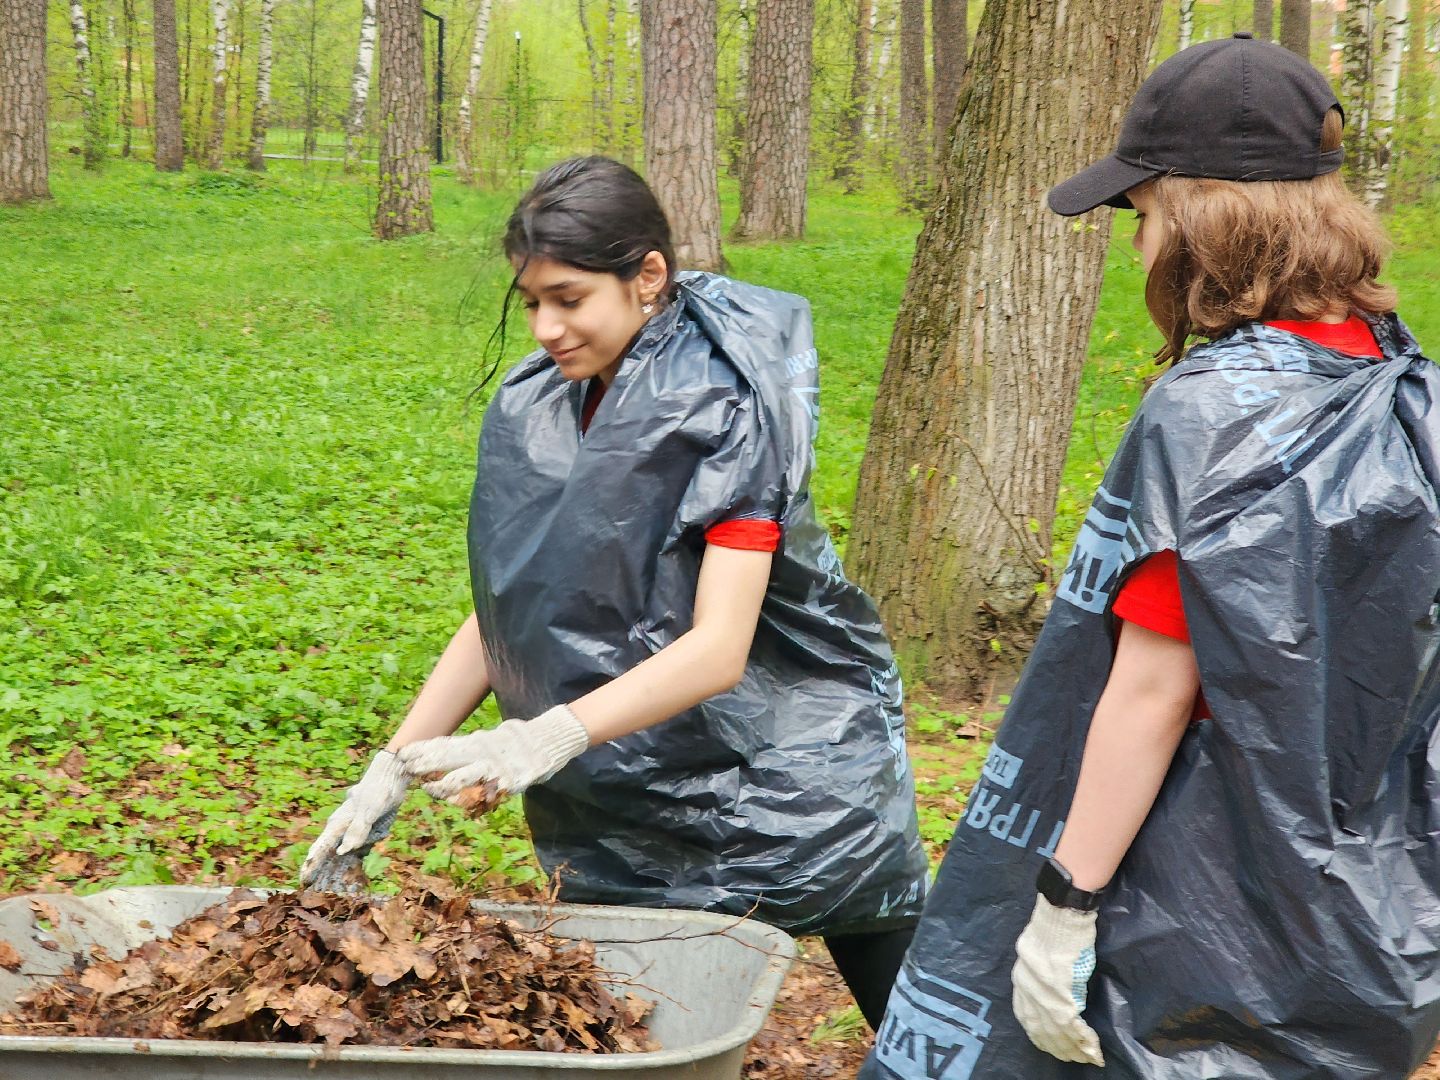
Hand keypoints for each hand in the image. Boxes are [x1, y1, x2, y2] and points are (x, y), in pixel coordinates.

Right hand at [299, 750, 407, 888]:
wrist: (391, 777)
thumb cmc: (378, 791)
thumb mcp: (369, 810)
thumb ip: (357, 830)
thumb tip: (342, 852)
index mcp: (338, 823)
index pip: (320, 848)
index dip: (311, 865)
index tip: (303, 881)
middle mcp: (341, 827)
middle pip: (328, 854)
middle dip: (321, 872)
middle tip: (314, 891)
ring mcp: (352, 829)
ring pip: (340, 854)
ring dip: (336, 870)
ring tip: (331, 889)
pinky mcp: (364, 831)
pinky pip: (356, 851)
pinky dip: (353, 863)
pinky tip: (353, 877)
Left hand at [396, 704, 589, 805]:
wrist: (550, 740)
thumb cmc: (518, 742)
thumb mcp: (491, 742)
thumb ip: (472, 749)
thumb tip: (447, 756)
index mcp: (477, 742)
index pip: (444, 744)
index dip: (423, 749)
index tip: (402, 753)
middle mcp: (482, 752)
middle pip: (447, 756)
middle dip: (424, 763)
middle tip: (404, 767)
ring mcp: (495, 767)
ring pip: (463, 776)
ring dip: (443, 784)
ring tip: (429, 789)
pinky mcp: (509, 781)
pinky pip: (487, 792)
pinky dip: (473, 798)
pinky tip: (460, 802)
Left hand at [1012, 893, 1104, 1065]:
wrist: (1063, 910)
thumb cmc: (1056, 928)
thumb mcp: (1038, 956)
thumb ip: (1040, 979)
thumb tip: (1052, 1000)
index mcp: (1019, 978)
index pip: (1027, 1018)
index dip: (1042, 1037)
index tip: (1055, 1049)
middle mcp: (1026, 986)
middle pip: (1041, 1028)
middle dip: (1059, 1048)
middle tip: (1076, 1059)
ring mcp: (1043, 989)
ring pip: (1057, 1030)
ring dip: (1074, 1049)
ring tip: (1088, 1058)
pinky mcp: (1061, 988)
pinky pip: (1072, 1023)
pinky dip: (1084, 1039)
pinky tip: (1093, 1049)